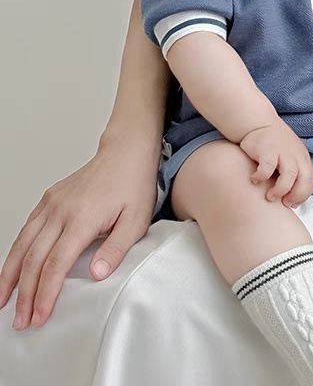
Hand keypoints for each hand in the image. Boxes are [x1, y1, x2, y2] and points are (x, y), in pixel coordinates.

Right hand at [0, 143, 156, 329]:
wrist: (126, 153)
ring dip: (10, 276)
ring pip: (22, 244)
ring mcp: (51, 204)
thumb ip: (117, 249)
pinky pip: (26, 229)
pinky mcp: (48, 200)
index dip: (45, 293)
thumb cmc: (133, 185)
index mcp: (82, 217)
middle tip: (21, 320)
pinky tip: (12, 270)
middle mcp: (60, 211)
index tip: (39, 316)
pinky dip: (15, 252)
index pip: (55, 264)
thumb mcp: (137, 219)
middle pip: (33, 259)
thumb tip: (96, 275)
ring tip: (3, 301)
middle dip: (24, 294)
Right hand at [239, 122, 312, 208]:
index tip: (292, 204)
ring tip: (269, 196)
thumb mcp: (290, 155)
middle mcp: (295, 155)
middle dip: (296, 195)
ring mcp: (282, 151)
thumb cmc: (273, 144)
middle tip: (284, 203)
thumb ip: (295, 171)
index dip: (303, 195)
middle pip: (305, 178)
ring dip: (280, 190)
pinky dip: (261, 177)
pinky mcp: (267, 149)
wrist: (258, 122)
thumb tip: (293, 197)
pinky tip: (254, 180)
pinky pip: (267, 168)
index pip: (311, 180)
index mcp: (302, 158)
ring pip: (290, 175)